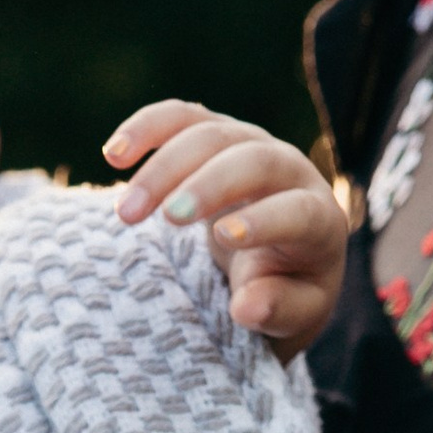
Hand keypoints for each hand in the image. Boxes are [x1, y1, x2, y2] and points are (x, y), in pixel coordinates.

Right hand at [101, 100, 347, 356]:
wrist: (280, 255)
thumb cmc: (287, 289)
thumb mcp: (293, 314)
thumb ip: (278, 309)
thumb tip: (247, 307)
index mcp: (318, 219)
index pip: (297, 210)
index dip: (265, 220)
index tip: (226, 237)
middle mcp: (290, 171)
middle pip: (251, 159)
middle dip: (207, 185)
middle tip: (166, 220)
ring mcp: (251, 145)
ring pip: (210, 134)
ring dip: (164, 168)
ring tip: (125, 213)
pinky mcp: (215, 135)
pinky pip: (182, 118)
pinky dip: (147, 129)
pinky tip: (114, 155)